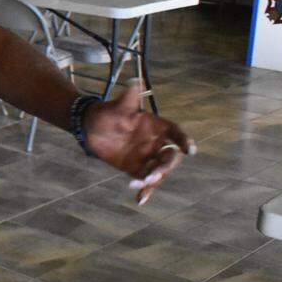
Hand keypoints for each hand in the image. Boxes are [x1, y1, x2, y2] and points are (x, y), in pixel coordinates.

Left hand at [83, 81, 195, 205]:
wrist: (90, 127)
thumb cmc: (107, 113)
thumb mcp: (117, 106)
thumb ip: (128, 97)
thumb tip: (135, 81)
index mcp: (157, 126)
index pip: (176, 133)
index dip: (184, 141)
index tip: (190, 149)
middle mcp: (156, 143)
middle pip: (170, 157)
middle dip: (165, 166)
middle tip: (154, 173)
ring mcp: (148, 157)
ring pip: (158, 171)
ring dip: (153, 179)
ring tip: (141, 183)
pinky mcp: (137, 169)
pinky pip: (145, 181)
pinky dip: (144, 191)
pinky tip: (140, 200)